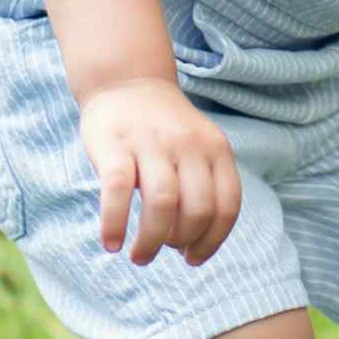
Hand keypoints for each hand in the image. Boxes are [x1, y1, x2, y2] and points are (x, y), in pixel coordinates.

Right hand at [79, 80, 240, 268]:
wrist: (125, 80)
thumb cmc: (164, 128)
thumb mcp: (200, 147)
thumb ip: (205, 184)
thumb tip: (196, 244)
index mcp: (215, 148)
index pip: (227, 206)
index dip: (213, 240)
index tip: (194, 258)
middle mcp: (188, 145)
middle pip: (197, 211)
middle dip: (182, 243)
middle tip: (164, 251)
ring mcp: (151, 144)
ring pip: (162, 205)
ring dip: (151, 242)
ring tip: (140, 256)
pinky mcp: (115, 146)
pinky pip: (117, 192)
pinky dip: (114, 224)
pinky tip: (111, 243)